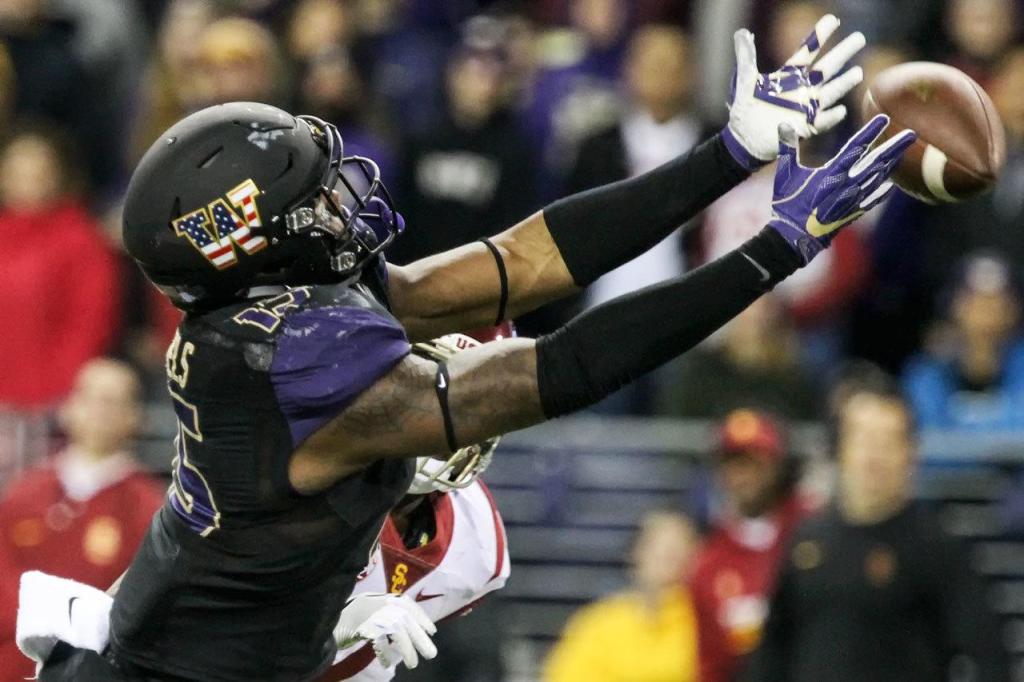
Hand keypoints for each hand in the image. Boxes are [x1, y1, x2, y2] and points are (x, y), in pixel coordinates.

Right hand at [333, 592, 437, 669]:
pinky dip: (385, 653)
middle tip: (431, 654)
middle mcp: (383, 603)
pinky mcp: (365, 626)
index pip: (409, 605)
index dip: (421, 618)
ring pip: (398, 632)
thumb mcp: (375, 609)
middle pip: (406, 621)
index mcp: (386, 597)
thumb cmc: (353, 615)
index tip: (432, 631)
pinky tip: (387, 663)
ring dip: (407, 649)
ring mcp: (374, 614)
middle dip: (420, 638)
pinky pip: (380, 641)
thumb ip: (390, 613)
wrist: (327, 616)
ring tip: (413, 664)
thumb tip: (412, 628)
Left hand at [723, 14, 865, 169]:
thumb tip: (741, 33)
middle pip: (826, 68)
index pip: (808, 52)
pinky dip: (831, 117)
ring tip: (858, 72)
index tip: (833, 20)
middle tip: (859, 38)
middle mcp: (802, 89)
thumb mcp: (745, 81)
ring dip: (843, 84)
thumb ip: (746, 58)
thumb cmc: (746, 110)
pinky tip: (840, 110)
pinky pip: (822, 121)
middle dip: (842, 53)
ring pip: (830, 93)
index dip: (820, 36)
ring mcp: (806, 108)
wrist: (744, 138)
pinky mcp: (805, 127)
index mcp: (789, 76)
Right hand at [768, 114, 915, 262]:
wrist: (794, 236)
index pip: (856, 147)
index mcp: (832, 173)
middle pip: (876, 162)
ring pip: (878, 179)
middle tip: (912, 134)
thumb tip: (783, 125)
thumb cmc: (788, 204)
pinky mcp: (852, 213)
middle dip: (894, 147)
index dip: (870, 132)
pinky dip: (883, 192)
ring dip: (891, 164)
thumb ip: (787, 148)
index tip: (884, 119)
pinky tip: (891, 185)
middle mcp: (848, 185)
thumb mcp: (786, 174)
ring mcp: (852, 200)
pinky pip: (873, 200)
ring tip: (901, 151)